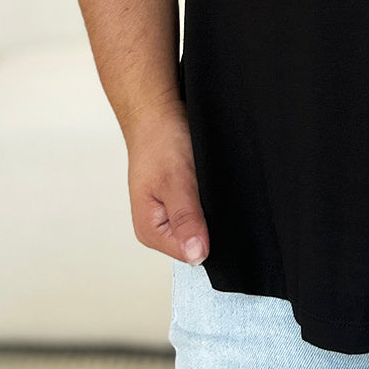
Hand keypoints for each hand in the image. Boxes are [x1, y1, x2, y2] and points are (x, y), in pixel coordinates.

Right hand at [123, 99, 209, 264]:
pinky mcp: (182, 199)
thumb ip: (185, 219)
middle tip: (212, 194)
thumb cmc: (160, 142)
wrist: (158, 113)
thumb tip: (196, 255)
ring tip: (208, 186)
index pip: (190, 255)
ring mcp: (171, 213)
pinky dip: (211, 199)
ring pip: (204, 225)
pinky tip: (211, 184)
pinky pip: (203, 209)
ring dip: (212, 209)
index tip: (218, 215)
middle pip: (198, 241)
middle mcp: (159, 227)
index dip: (209, 238)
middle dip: (212, 224)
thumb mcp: (176, 181)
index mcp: (150, 231)